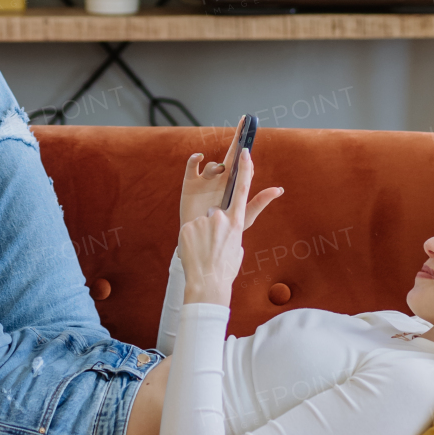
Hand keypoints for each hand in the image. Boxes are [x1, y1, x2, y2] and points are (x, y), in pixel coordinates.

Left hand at [178, 148, 278, 306]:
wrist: (207, 283)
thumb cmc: (225, 268)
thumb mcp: (238, 245)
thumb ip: (235, 228)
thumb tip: (229, 221)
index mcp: (237, 222)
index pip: (243, 188)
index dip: (245, 168)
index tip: (245, 151)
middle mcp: (223, 217)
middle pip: (217, 209)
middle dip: (214, 221)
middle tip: (212, 236)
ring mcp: (205, 220)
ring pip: (202, 219)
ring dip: (202, 233)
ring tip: (203, 250)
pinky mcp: (188, 225)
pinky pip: (190, 226)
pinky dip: (191, 238)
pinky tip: (194, 249)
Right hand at [179, 118, 283, 228]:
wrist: (201, 242)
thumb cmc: (224, 230)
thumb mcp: (244, 218)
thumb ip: (259, 203)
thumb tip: (279, 189)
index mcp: (235, 185)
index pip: (244, 165)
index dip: (248, 152)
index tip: (251, 144)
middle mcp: (222, 179)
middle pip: (230, 154)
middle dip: (238, 138)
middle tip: (244, 120)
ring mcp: (206, 180)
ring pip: (213, 165)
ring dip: (217, 165)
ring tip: (221, 171)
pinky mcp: (190, 184)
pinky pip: (192, 166)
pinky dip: (195, 159)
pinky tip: (200, 157)